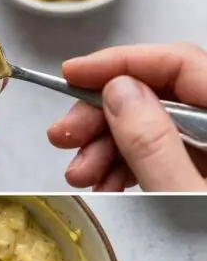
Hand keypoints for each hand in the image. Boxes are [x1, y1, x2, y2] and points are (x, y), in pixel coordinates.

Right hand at [47, 44, 206, 192]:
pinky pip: (159, 154)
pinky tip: (105, 184)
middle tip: (66, 135)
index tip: (72, 74)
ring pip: (151, 125)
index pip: (178, 63)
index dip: (120, 63)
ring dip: (106, 145)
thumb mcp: (187, 198)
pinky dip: (125, 165)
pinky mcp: (201, 174)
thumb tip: (118, 92)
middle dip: (103, 113)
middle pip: (158, 93)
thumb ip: (154, 144)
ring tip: (81, 173)